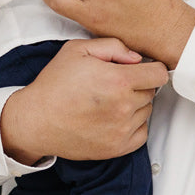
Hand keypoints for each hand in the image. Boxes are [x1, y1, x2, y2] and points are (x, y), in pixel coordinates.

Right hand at [0, 37, 167, 164]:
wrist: (36, 120)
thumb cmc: (54, 84)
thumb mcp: (78, 50)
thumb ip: (113, 46)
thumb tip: (137, 58)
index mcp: (118, 80)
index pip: (159, 74)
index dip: (151, 68)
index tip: (141, 70)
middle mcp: (124, 106)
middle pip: (152, 92)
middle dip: (138, 85)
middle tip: (115, 85)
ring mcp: (122, 129)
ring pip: (146, 111)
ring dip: (135, 105)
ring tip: (110, 102)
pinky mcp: (117, 148)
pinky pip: (142, 133)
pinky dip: (133, 125)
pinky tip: (114, 118)